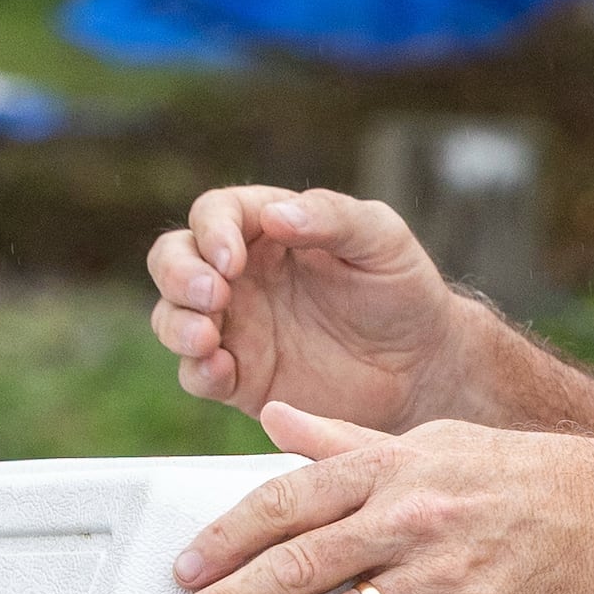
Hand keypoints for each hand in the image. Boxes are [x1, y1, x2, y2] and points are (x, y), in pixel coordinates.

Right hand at [145, 186, 467, 428]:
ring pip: (171, 317)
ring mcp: (236, 327)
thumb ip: (331, 217)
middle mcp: (239, 275)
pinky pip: (197, 374)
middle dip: (177, 273)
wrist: (422, 364)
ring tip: (206, 336)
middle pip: (173, 260)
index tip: (234, 257)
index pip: (215, 215)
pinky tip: (220, 370)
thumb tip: (272, 216)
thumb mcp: (380, 238)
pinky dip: (197, 372)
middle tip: (211, 294)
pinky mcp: (241, 378)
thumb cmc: (402, 289)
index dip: (213, 231)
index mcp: (266, 229)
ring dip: (176, 323)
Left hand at [156, 403, 593, 593]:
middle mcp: (408, 519)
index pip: (287, 502)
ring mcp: (443, 577)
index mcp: (388, 469)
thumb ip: (343, 439)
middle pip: (298, 565)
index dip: (227, 539)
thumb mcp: (427, 440)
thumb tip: (274, 416)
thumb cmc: (511, 475)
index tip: (184, 571)